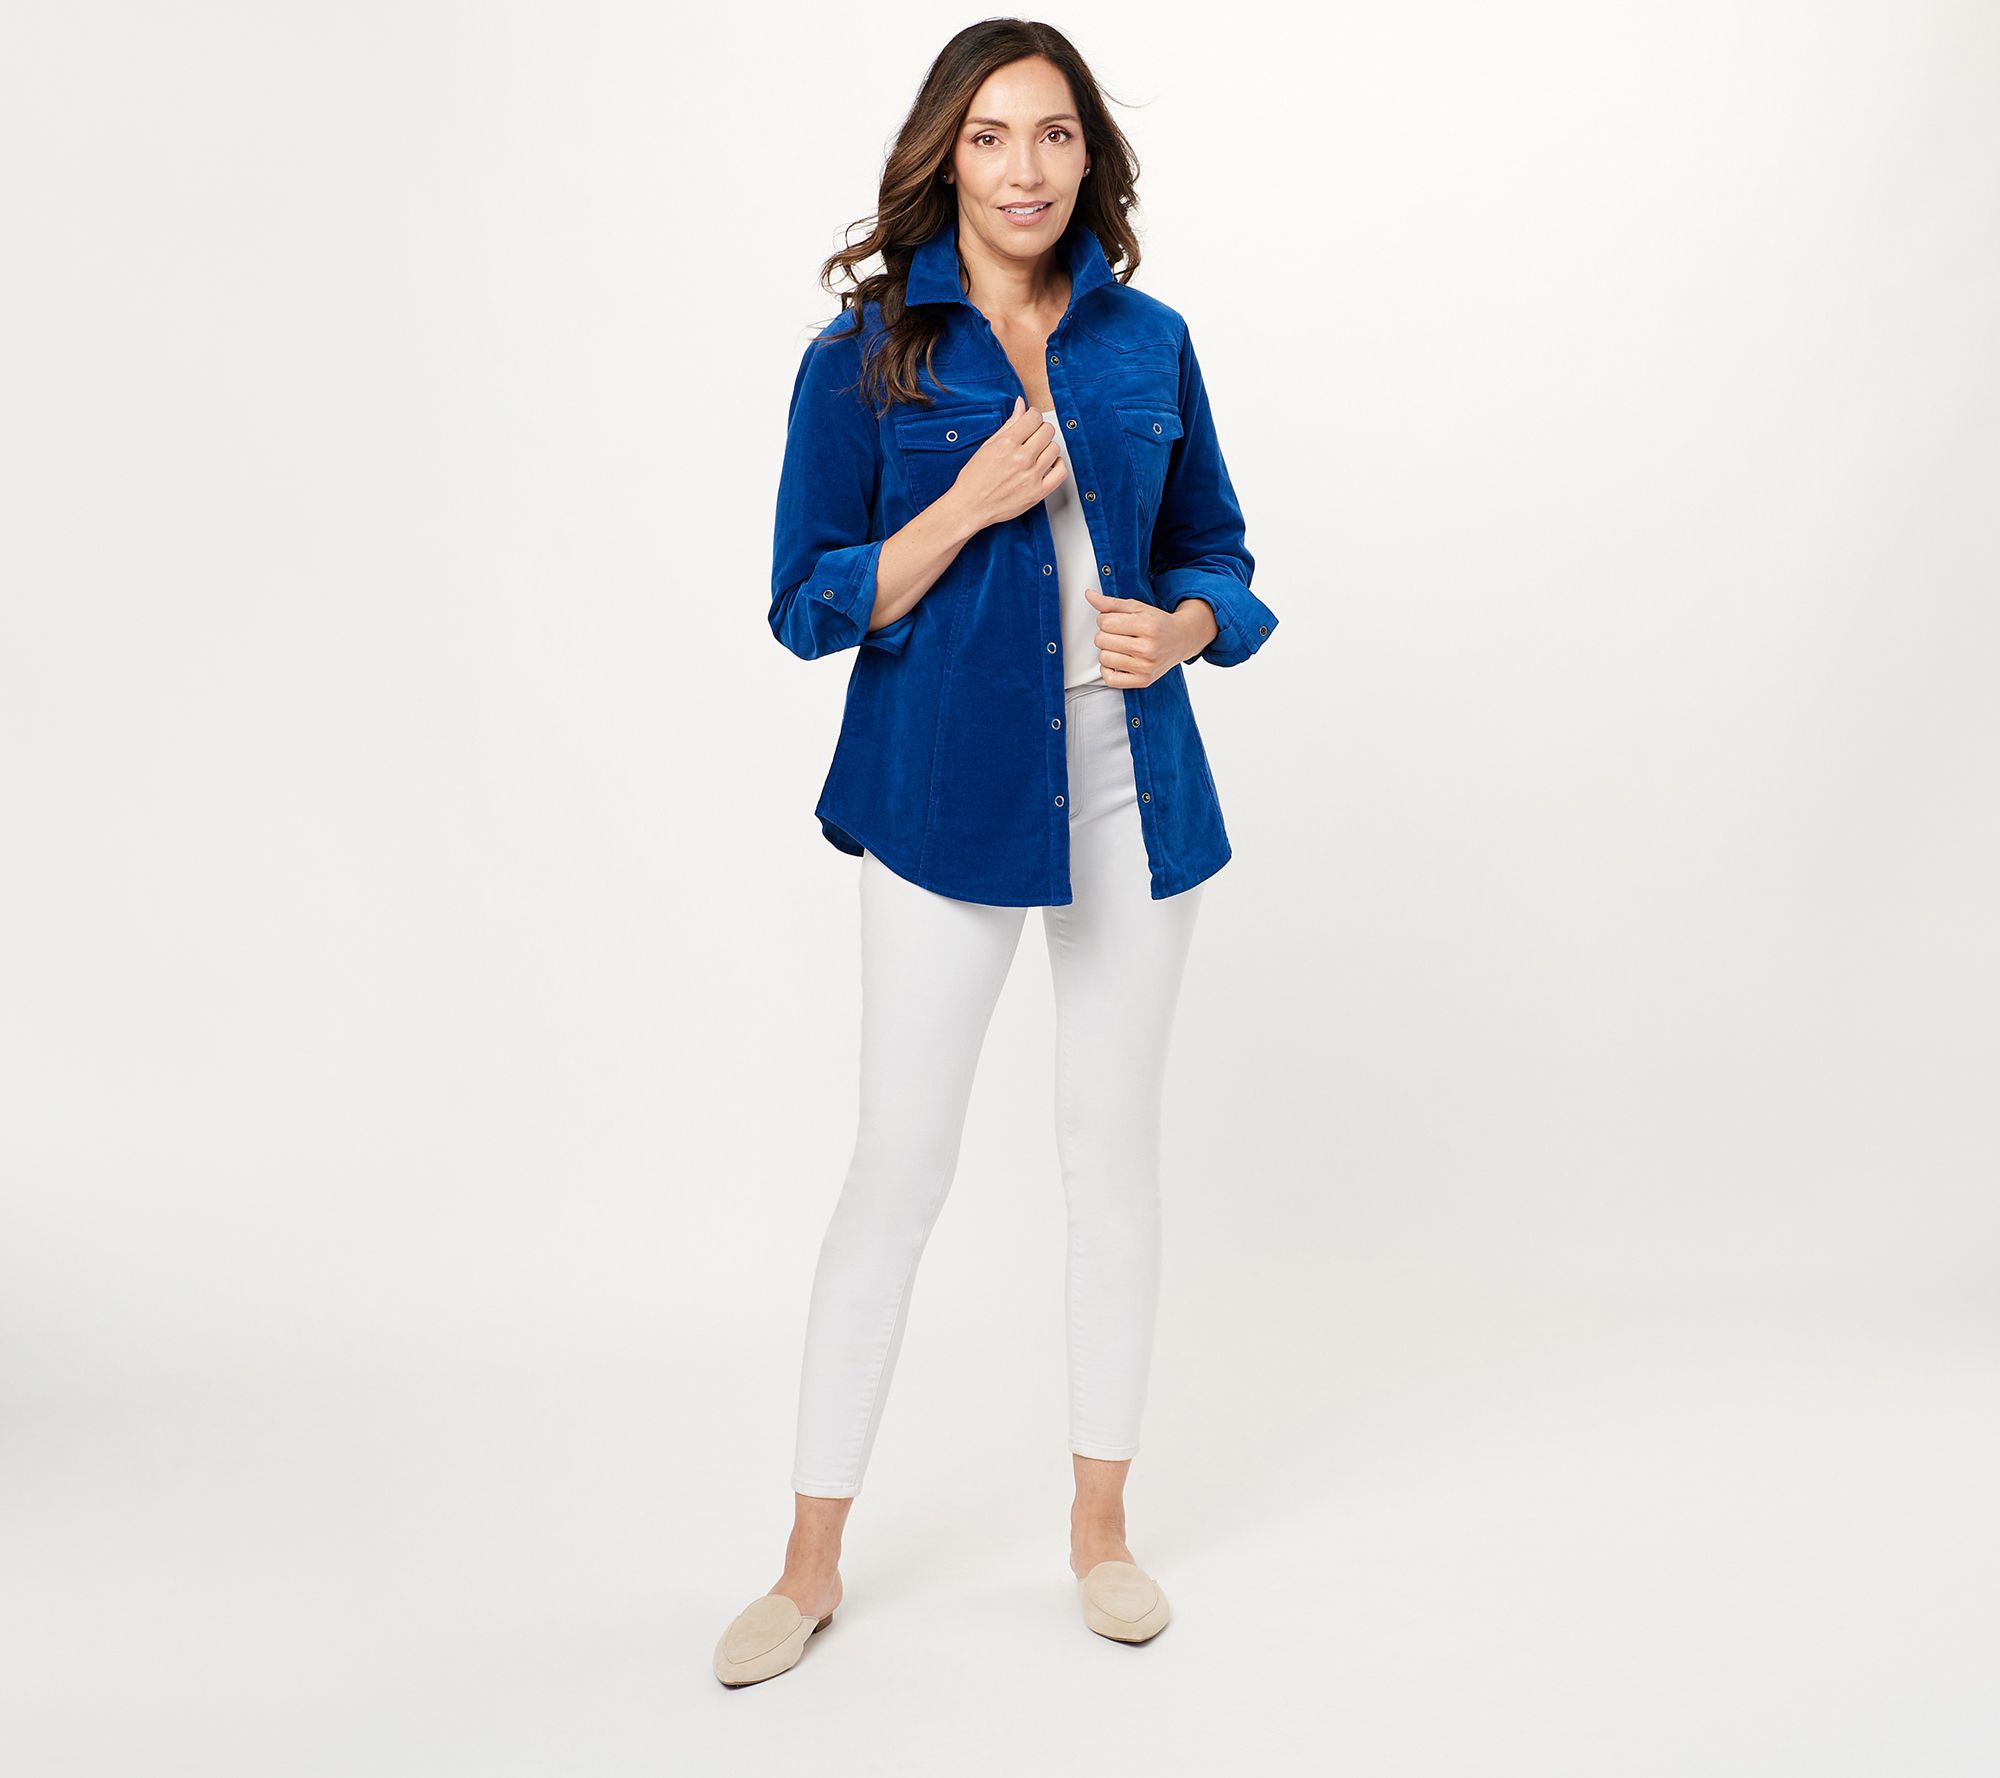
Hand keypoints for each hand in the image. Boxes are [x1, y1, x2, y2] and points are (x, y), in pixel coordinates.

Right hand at [949, 396, 1065, 528]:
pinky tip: (1048, 465)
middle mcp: (1021, 459)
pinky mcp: (1038, 492)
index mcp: (1007, 444)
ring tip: (1037, 453)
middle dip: (1040, 430)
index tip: (1030, 421)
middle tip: (1032, 437)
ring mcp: (1031, 476)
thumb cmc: (974, 479)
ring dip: (1047, 448)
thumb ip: (1009, 424)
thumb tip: (1021, 404)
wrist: (970, 506)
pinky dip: (1057, 465)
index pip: (1034, 417)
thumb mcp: (988, 446)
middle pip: (1047, 431)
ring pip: (1055, 449)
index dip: (1033, 416)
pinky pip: (1061, 472)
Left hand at [1089, 588, 1215, 687]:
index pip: (1105, 622)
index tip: (1113, 621)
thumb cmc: (1157, 623)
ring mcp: (1146, 667)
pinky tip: (1118, 661)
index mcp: (1147, 626)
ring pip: (1104, 658)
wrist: (1181, 640)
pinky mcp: (1143, 681)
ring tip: (1120, 647)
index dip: (1104, 619)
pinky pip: (1110, 679)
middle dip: (1105, 634)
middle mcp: (1148, 648)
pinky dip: (1108, 670)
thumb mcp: (1137, 607)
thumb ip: (1111, 603)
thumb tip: (1089, 595)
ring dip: (1107, 651)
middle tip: (1118, 634)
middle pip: (1102, 640)